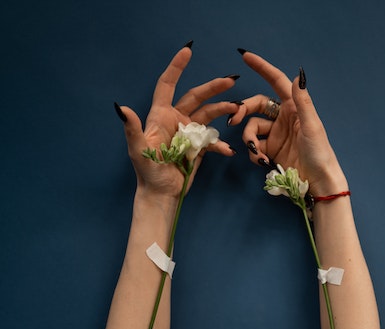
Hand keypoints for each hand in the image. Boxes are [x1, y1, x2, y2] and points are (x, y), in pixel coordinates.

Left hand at [115, 45, 239, 199]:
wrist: (161, 194)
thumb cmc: (147, 172)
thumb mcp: (138, 150)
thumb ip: (132, 128)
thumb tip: (121, 107)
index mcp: (160, 116)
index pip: (167, 85)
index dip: (176, 67)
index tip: (187, 50)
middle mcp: (175, 120)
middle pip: (196, 97)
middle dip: (213, 87)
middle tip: (231, 80)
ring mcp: (188, 133)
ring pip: (208, 115)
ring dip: (222, 110)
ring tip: (236, 109)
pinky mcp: (198, 147)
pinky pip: (213, 140)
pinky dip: (221, 144)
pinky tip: (227, 150)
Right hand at [230, 50, 347, 195]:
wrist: (318, 182)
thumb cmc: (320, 152)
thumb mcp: (312, 126)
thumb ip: (303, 102)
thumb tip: (297, 76)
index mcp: (294, 107)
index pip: (276, 81)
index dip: (262, 68)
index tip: (245, 55)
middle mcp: (283, 118)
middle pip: (256, 105)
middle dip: (243, 110)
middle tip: (234, 119)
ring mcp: (276, 134)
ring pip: (252, 128)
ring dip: (249, 138)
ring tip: (256, 152)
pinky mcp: (271, 150)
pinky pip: (254, 146)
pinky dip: (254, 153)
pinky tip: (262, 162)